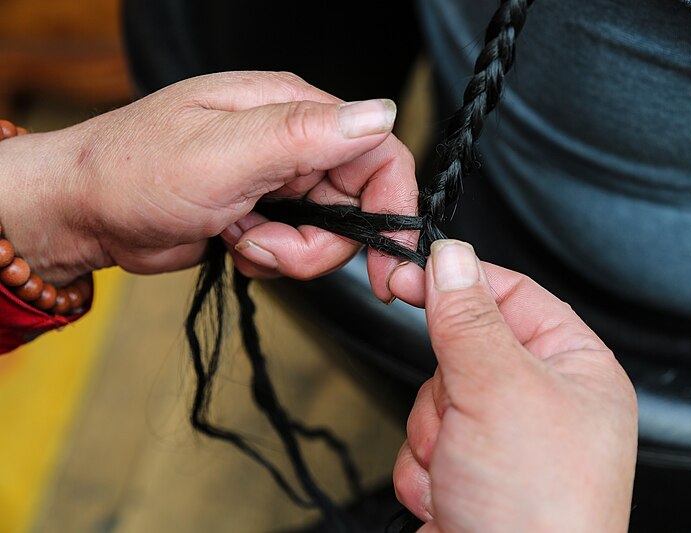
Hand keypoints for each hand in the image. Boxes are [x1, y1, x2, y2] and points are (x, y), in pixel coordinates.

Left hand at [0, 72, 416, 300]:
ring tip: (240, 239)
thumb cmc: (132, 171)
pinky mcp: (265, 211)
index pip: (376, 151)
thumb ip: (303, 134)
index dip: (392, 206)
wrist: (84, 212)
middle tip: (268, 245)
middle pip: (356, 203)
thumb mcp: (220, 154)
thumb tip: (380, 113)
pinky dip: (272, 258)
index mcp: (291, 110)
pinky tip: (233, 242)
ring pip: (328, 233)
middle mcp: (292, 141)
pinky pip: (298, 248)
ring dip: (289, 253)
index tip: (386, 258)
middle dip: (319, 242)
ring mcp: (279, 179)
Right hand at [389, 240, 637, 531]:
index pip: (512, 295)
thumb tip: (451, 257)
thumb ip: (469, 319)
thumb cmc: (540, 511)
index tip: (411, 272)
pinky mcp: (469, 474)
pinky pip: (422, 443)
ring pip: (433, 400)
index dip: (460, 281)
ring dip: (433, 436)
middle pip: (460, 351)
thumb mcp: (500, 391)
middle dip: (447, 391)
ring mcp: (503, 441)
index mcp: (575, 369)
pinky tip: (454, 496)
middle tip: (466, 417)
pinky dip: (425, 471)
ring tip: (464, 469)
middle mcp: (542, 402)